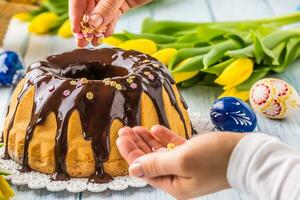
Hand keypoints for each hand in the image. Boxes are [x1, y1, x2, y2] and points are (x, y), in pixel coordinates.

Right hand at [69, 0, 150, 46]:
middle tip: (82, 42)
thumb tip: (93, 24)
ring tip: (94, 43)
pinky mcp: (121, 4)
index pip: (78, 0)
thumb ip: (106, 7)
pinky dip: (109, 26)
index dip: (75, 14)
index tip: (76, 30)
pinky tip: (105, 35)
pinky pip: (112, 17)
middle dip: (85, 26)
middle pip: (88, 9)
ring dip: (97, 30)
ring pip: (100, 15)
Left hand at [116, 125, 244, 198]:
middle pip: (150, 160)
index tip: (121, 137)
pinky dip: (164, 138)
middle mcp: (178, 178)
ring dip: (148, 140)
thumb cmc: (215, 157)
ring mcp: (187, 166)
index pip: (144, 169)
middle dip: (137, 145)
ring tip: (136, 128)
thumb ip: (156, 164)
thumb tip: (134, 169)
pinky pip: (174, 147)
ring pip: (161, 152)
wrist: (247, 154)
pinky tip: (155, 129)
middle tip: (125, 129)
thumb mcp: (182, 160)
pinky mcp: (195, 155)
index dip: (131, 152)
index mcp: (174, 185)